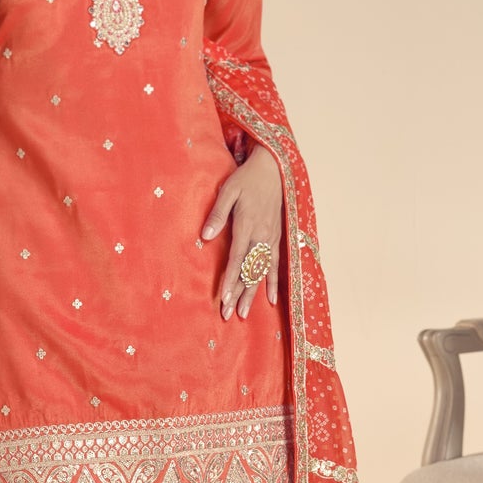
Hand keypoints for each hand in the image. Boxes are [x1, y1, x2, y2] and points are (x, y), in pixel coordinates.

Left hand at [201, 145, 282, 320]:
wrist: (273, 168)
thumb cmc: (246, 179)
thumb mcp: (228, 191)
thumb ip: (217, 214)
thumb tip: (205, 237)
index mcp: (247, 224)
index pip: (237, 258)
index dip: (231, 279)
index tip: (224, 297)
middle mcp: (261, 235)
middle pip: (249, 270)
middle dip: (239, 293)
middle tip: (230, 314)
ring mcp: (271, 238)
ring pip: (262, 272)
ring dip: (253, 293)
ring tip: (244, 313)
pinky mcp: (277, 238)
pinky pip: (276, 265)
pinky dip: (274, 283)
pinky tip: (271, 299)